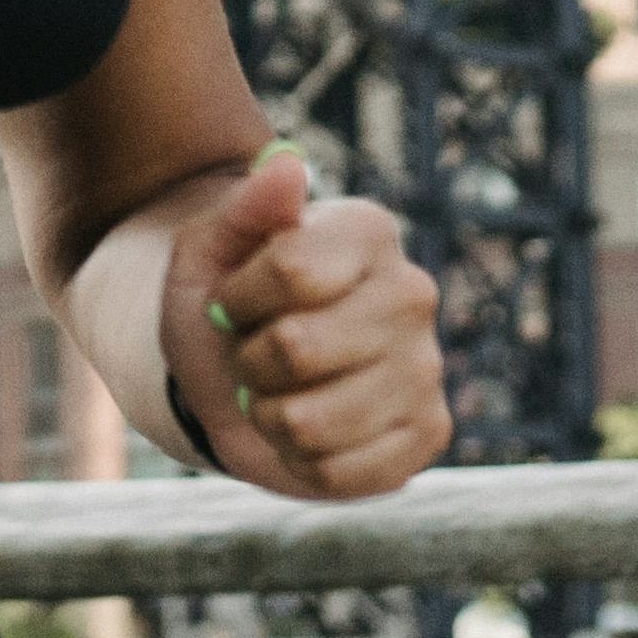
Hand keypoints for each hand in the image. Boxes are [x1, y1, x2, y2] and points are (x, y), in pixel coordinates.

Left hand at [160, 147, 450, 500]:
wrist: (243, 379)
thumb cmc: (229, 307)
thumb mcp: (209, 251)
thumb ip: (243, 208)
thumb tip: (287, 165)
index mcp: (368, 232)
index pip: (291, 270)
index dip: (236, 299)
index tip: (232, 301)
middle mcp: (413, 292)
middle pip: (297, 348)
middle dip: (251, 362)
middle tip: (257, 353)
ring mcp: (427, 367)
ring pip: (311, 421)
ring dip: (271, 418)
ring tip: (282, 394)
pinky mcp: (429, 434)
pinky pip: (340, 472)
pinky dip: (302, 463)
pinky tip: (310, 434)